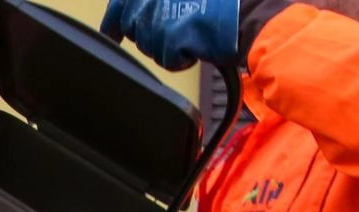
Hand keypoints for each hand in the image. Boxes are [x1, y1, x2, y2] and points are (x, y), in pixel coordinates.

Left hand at [99, 0, 239, 69]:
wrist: (248, 11)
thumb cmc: (223, 5)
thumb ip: (160, 2)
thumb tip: (133, 15)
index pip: (120, 5)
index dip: (113, 23)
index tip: (110, 33)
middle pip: (135, 28)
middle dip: (150, 36)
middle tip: (174, 34)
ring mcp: (160, 16)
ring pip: (150, 46)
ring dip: (168, 48)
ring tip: (192, 36)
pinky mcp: (170, 36)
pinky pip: (166, 59)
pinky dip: (180, 59)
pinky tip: (196, 47)